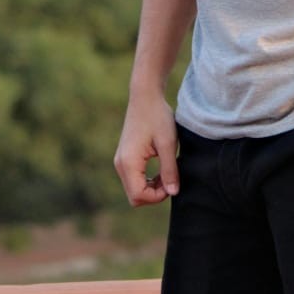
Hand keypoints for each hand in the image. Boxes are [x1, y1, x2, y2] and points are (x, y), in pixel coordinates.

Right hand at [114, 92, 178, 206]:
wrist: (145, 96)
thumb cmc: (157, 116)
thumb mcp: (168, 144)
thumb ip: (170, 170)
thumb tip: (173, 193)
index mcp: (128, 162)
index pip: (138, 196)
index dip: (157, 197)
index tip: (172, 183)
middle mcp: (120, 164)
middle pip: (134, 196)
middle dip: (154, 194)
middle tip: (171, 178)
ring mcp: (120, 161)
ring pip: (134, 189)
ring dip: (151, 188)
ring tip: (167, 172)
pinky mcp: (124, 157)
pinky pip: (133, 179)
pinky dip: (147, 180)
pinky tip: (160, 169)